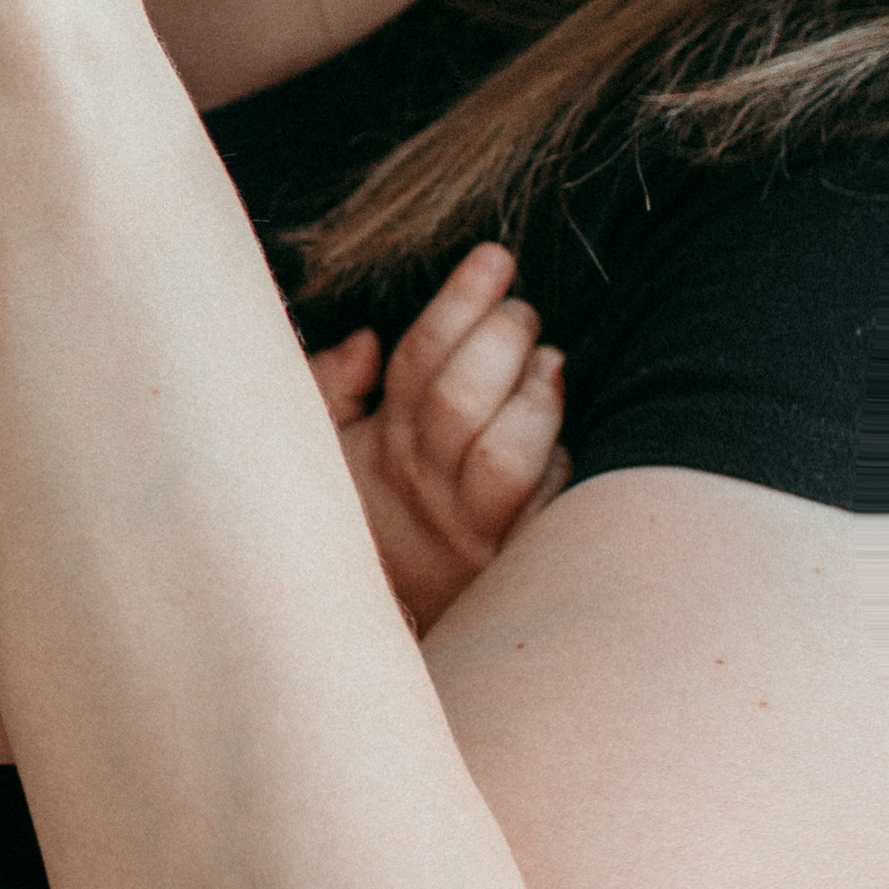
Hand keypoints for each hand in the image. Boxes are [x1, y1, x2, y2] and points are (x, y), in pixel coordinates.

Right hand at [311, 244, 569, 632]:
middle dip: (502, 340)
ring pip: (507, 458)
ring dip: (536, 399)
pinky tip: (567, 437)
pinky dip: (563, 465)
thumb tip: (364, 339)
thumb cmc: (356, 518)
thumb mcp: (321, 449)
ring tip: (550, 364)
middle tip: (524, 309)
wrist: (366, 630)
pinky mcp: (510, 566)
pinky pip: (545, 512)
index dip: (460, 303)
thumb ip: (327, 385)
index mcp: (380, 445)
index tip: (495, 258)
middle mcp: (423, 485)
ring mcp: (469, 529)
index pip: (418, 359)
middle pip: (462, 400)